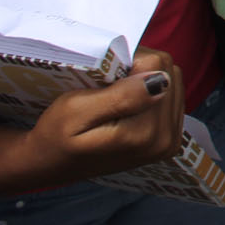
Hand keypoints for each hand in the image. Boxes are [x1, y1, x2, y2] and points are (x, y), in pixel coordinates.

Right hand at [22, 48, 183, 185]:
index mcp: (145, 133)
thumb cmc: (54, 136)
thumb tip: (160, 80)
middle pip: (169, 71)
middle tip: (109, 86)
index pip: (157, 66)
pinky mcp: (170, 137)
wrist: (51, 162)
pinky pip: (172, 95)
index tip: (106, 77)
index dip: (129, 62)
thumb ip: (119, 96)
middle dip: (140, 70)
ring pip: (173, 80)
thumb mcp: (75, 111)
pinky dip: (152, 91)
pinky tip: (130, 102)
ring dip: (147, 79)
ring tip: (117, 94)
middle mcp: (166, 139)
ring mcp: (171, 140)